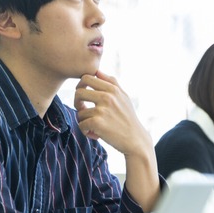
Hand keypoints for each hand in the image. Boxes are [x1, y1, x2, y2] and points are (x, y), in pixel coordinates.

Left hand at [74, 70, 157, 207]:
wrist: (136, 140)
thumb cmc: (128, 118)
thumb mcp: (124, 97)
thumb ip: (111, 82)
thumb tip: (97, 71)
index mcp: (112, 88)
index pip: (86, 77)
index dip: (80, 85)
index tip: (84, 96)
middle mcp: (107, 97)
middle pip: (78, 91)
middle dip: (77, 102)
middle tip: (83, 110)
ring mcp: (102, 110)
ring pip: (80, 111)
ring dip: (84, 120)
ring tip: (93, 126)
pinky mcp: (98, 123)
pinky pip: (81, 124)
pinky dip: (85, 131)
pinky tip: (95, 134)